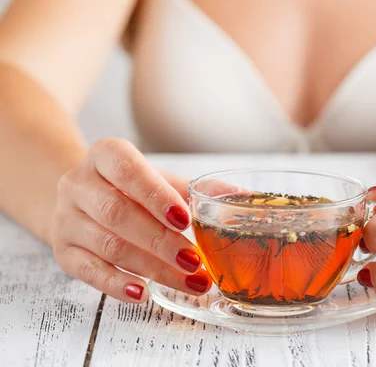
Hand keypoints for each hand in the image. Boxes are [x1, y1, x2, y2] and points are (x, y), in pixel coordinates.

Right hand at [50, 138, 211, 302]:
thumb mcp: (160, 180)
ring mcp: (66, 218)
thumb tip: (242, 198)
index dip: (156, 195)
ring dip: (152, 268)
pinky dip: (117, 284)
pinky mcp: (62, 250)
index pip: (127, 170)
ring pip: (109, 246)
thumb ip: (195, 190)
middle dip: (162, 242)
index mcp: (105, 155)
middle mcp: (78, 183)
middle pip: (119, 214)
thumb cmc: (130, 188)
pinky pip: (88, 271)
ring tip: (189, 282)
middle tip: (196, 262)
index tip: (185, 220)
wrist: (83, 199)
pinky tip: (144, 292)